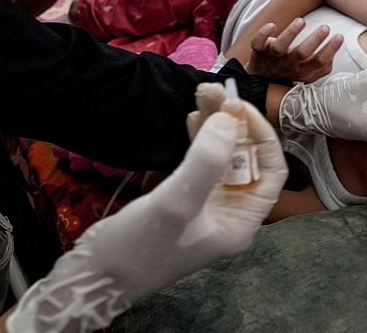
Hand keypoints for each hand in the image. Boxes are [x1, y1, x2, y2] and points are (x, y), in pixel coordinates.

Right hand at [9, 86, 286, 331]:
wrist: (96, 277)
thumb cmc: (141, 246)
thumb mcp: (177, 201)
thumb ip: (206, 160)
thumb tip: (230, 118)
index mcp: (242, 222)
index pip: (270, 169)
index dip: (259, 134)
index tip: (236, 106)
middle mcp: (229, 213)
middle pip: (244, 158)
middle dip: (232, 123)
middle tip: (211, 88)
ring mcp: (206, 206)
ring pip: (221, 156)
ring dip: (214, 125)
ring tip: (200, 92)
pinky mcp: (183, 200)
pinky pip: (200, 163)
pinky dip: (198, 139)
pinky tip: (191, 118)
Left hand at [246, 18, 342, 83]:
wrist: (259, 83)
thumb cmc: (288, 74)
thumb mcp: (306, 76)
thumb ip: (321, 68)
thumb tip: (332, 55)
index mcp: (301, 71)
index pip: (319, 62)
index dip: (330, 50)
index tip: (339, 36)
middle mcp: (287, 65)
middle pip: (301, 54)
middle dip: (314, 40)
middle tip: (326, 27)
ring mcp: (272, 58)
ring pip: (280, 47)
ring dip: (291, 33)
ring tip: (302, 21)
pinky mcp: (258, 51)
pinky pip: (257, 43)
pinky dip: (263, 33)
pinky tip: (272, 25)